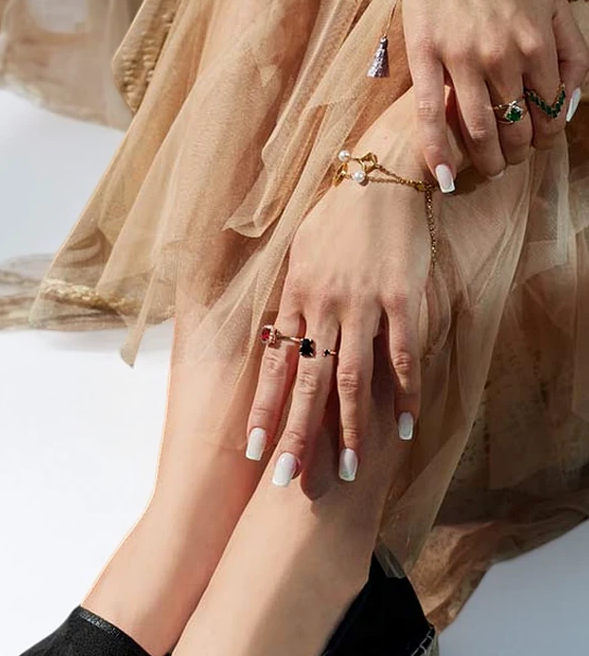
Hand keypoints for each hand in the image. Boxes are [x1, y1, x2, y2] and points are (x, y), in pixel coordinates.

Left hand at [245, 151, 433, 495]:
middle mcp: (322, 307)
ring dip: (348, 427)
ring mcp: (363, 303)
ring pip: (352, 377)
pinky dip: (403, 393)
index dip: (262, 410)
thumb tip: (273, 340)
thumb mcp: (299, 257)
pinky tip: (403, 427)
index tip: (253, 451)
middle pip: (306, 383)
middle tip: (288, 480)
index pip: (272, 366)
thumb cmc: (337, 220)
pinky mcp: (402, 297)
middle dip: (296, 434)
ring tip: (346, 470)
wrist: (381, 175)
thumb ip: (290, 303)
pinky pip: (402, 354)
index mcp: (294, 300)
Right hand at [401, 0, 588, 185]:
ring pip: (479, 130)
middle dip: (517, 154)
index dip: (546, 137)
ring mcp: (462, 60)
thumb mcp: (553, 5)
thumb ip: (572, 53)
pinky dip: (437, 151)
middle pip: (515, 127)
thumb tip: (566, 106)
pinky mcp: (426, 59)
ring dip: (487, 161)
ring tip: (489, 170)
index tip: (538, 146)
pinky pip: (431, 115)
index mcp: (537, 44)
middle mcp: (503, 56)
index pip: (548, 110)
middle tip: (512, 161)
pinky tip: (446, 176)